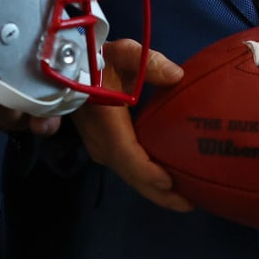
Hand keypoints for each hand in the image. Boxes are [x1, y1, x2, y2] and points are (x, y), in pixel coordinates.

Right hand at [72, 39, 192, 212]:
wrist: (68, 68)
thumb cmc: (99, 60)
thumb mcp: (124, 54)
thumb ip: (149, 63)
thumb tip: (177, 76)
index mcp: (105, 120)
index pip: (126, 153)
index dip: (147, 172)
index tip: (171, 184)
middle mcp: (100, 140)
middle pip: (130, 174)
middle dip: (158, 193)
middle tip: (190, 204)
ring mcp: (98, 147)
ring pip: (128, 174)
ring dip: (153, 190)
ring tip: (183, 200)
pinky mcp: (102, 148)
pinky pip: (126, 168)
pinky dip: (145, 179)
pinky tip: (166, 184)